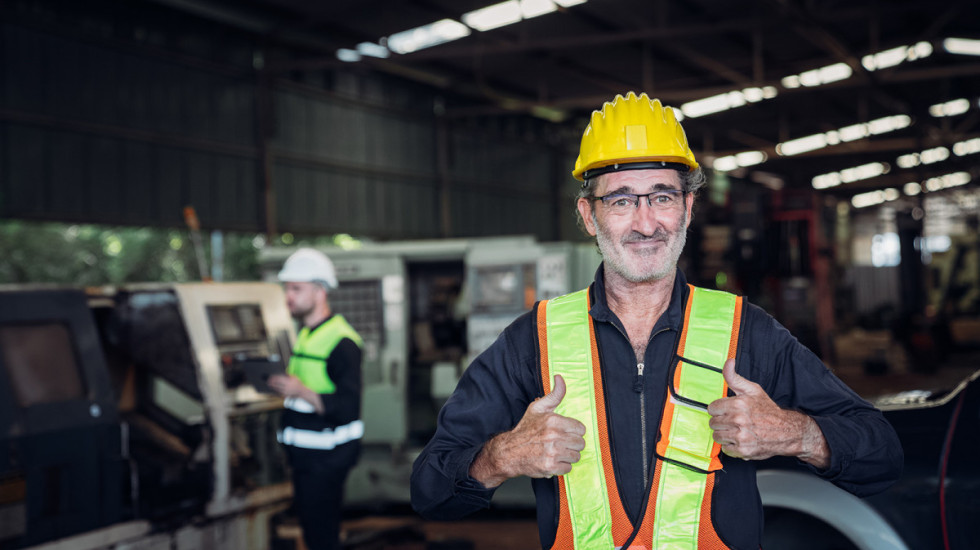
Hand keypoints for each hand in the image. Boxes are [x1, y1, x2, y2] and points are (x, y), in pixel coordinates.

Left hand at [267, 373, 305, 397]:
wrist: (301, 391)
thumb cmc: (298, 383)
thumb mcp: (294, 377)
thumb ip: (288, 375)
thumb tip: (283, 373)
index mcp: (289, 381)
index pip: (279, 379)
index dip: (274, 377)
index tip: (271, 376)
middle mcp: (286, 386)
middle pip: (277, 384)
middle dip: (272, 382)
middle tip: (268, 380)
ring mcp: (285, 391)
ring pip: (277, 388)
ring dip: (273, 386)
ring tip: (269, 384)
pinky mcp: (285, 394)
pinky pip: (279, 392)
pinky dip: (276, 390)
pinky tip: (274, 388)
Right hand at [469, 375, 586, 487]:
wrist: (509, 452)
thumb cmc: (525, 430)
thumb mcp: (538, 408)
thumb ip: (554, 394)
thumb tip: (560, 378)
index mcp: (554, 421)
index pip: (581, 429)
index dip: (573, 431)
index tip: (565, 432)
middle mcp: (554, 436)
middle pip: (580, 443)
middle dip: (572, 444)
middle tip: (561, 443)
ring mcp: (552, 453)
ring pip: (576, 456)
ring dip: (568, 455)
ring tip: (557, 452)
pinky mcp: (550, 467)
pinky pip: (568, 468)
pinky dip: (562, 466)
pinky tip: (553, 460)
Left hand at [707, 359, 828, 466]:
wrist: (787, 431)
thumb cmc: (768, 410)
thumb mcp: (752, 390)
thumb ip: (734, 377)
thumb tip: (728, 362)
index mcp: (738, 404)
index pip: (711, 408)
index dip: (719, 409)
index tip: (727, 411)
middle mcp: (739, 420)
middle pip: (713, 423)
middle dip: (721, 421)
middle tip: (734, 421)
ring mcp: (741, 436)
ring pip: (717, 436)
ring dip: (725, 434)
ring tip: (737, 430)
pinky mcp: (743, 451)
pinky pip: (725, 449)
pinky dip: (731, 446)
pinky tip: (741, 440)